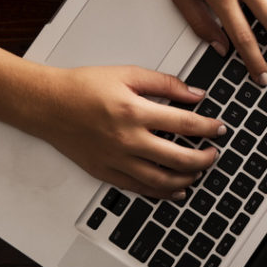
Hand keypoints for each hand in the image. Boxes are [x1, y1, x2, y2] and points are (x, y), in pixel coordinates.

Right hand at [27, 64, 224, 197]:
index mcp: (134, 112)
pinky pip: (139, 189)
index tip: (220, 129)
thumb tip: (195, 94)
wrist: (47, 104)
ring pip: (161, 180)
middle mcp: (127, 140)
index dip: (209, 128)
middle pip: (179, 158)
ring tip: (199, 172)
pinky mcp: (105, 172)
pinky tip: (175, 190)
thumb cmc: (82, 87)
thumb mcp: (127, 73)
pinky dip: (161, 193)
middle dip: (204, 158)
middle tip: (214, 153)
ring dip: (187, 179)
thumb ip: (165, 84)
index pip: (185, 125)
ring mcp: (116, 160)